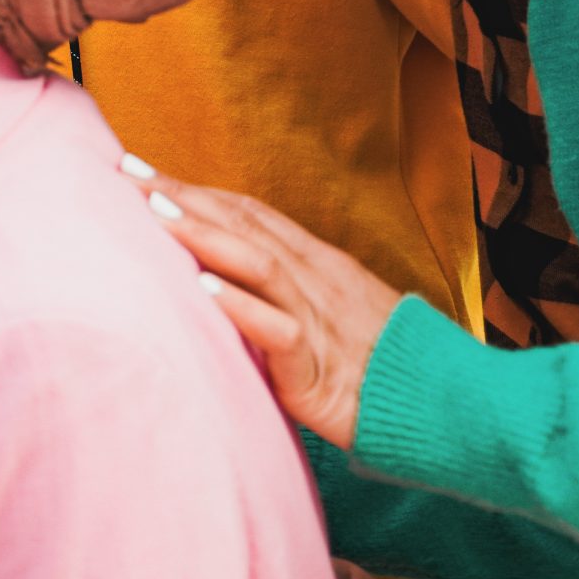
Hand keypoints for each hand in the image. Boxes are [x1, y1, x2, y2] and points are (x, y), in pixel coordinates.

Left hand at [121, 158, 400, 449]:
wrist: (452, 411)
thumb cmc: (382, 368)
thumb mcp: (328, 316)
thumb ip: (282, 291)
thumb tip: (219, 273)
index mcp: (318, 265)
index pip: (248, 213)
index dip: (195, 187)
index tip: (138, 167)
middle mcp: (318, 281)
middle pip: (245, 225)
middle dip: (184, 197)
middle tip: (127, 174)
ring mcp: (321, 322)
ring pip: (260, 264)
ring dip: (205, 236)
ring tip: (153, 215)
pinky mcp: (321, 372)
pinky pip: (281, 332)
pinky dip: (242, 308)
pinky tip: (203, 292)